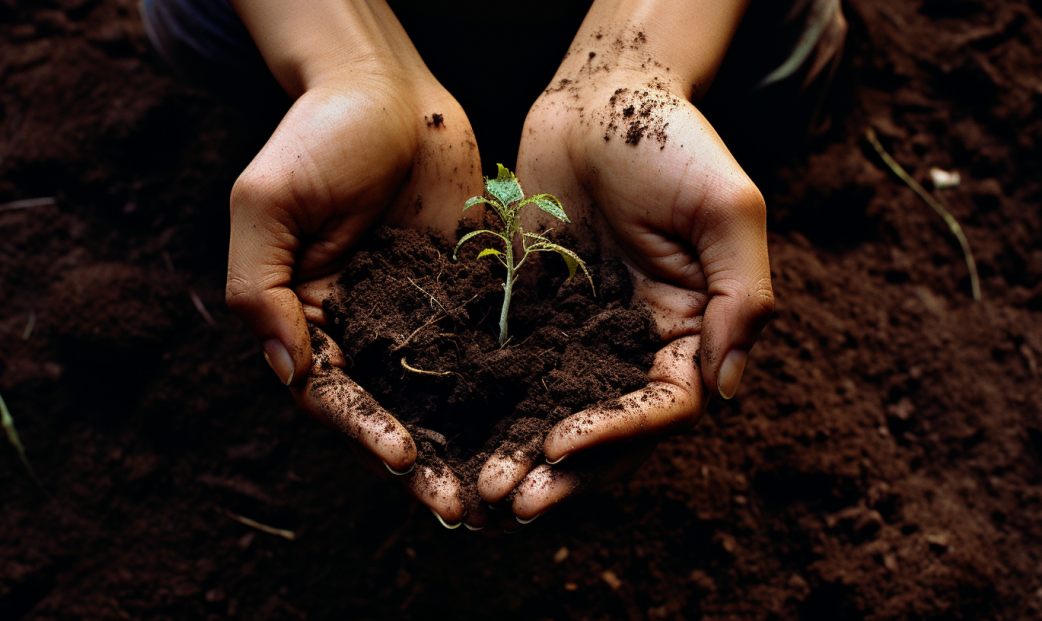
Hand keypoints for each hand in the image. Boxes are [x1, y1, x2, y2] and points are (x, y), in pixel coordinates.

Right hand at [224, 6, 480, 523]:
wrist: (388, 87)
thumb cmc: (316, 136)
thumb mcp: (268, 204)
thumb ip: (261, 289)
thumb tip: (285, 371)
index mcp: (306, 318)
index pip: (331, 392)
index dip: (362, 430)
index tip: (401, 456)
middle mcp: (361, 328)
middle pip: (388, 411)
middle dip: (421, 462)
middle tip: (461, 507)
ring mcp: (414, 317)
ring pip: (440, 397)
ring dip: (466, 445)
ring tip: (502, 488)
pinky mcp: (461, 298)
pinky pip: (481, 354)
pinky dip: (502, 395)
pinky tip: (534, 426)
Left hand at [475, 34, 772, 523]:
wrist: (599, 95)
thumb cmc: (673, 143)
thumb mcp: (728, 211)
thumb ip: (742, 299)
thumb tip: (728, 391)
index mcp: (693, 328)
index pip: (664, 406)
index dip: (620, 435)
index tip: (566, 445)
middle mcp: (638, 343)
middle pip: (608, 428)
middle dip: (566, 470)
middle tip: (517, 503)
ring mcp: (584, 334)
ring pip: (557, 412)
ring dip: (526, 454)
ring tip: (485, 492)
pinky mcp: (536, 316)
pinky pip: (514, 371)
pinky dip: (493, 409)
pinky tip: (459, 437)